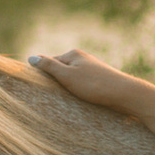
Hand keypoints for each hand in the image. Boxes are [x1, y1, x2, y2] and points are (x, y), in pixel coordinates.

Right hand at [27, 47, 146, 114]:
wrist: (124, 93)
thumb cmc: (94, 85)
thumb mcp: (67, 75)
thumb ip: (49, 66)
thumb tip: (31, 57)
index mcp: (73, 54)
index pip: (50, 62)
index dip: (43, 74)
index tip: (37, 87)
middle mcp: (83, 59)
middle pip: (61, 70)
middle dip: (55, 81)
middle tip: (50, 96)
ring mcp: (92, 69)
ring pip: (72, 79)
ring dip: (67, 88)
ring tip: (64, 100)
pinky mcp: (99, 80)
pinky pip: (82, 85)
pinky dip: (77, 92)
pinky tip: (79, 100)